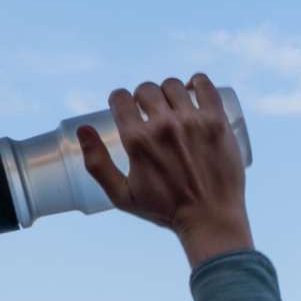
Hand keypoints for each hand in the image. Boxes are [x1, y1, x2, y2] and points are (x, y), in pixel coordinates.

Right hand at [76, 73, 253, 262]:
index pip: (120, 98)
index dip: (120, 101)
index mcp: (137, 140)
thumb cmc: (165, 211)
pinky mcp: (217, 121)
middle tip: (150, 111)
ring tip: (172, 105)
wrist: (210, 219)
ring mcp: (192, 121)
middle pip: (146, 89)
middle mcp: (163, 125)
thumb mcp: (121, 195)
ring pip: (173, 85)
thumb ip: (97, 164)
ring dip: (168, 91)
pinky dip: (197, 82)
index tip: (127, 108)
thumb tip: (83, 130)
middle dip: (143, 97)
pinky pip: (205, 85)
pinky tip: (193, 89)